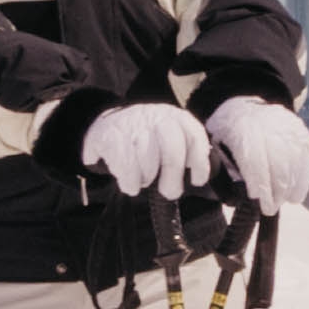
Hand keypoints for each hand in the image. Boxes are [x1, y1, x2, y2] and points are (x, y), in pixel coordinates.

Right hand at [78, 97, 214, 202]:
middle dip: (173, 175)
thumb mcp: (169, 141)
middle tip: (169, 192)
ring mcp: (132, 123)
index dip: (199, 161)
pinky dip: (129, 181)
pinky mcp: (110, 134)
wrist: (109, 125)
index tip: (197, 181)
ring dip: (147, 177)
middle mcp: (156, 116)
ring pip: (146, 158)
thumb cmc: (147, 142)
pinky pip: (124, 164)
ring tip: (144, 180)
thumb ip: (186, 156)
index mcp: (176, 117)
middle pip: (172, 148)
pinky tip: (130, 184)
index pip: (195, 136)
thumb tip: (197, 178)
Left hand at [204, 95, 308, 212]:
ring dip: (291, 185)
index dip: (257, 180)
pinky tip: (297, 194)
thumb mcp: (215, 145)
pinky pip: (305, 156)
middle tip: (271, 208)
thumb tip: (234, 199)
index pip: (254, 158)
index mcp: (242, 128)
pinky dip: (303, 177)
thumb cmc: (227, 134)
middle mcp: (268, 125)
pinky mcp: (299, 131)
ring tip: (287, 202)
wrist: (244, 106)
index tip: (257, 199)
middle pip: (277, 161)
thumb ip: (223, 169)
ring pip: (294, 159)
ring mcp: (287, 126)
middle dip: (275, 188)